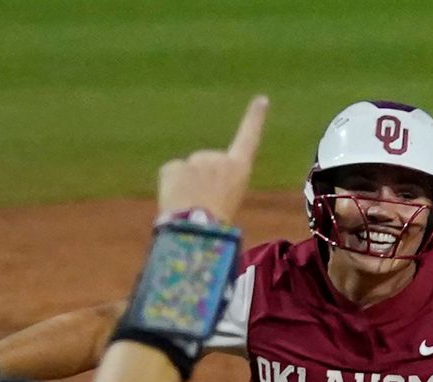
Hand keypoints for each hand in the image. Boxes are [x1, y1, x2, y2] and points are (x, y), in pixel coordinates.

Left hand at [158, 95, 267, 222]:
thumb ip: (218, 185)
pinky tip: (176, 203)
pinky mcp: (174, 165)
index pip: (249, 138)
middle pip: (206, 164)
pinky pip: (170, 176)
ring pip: (187, 171)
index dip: (255, 118)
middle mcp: (219, 158)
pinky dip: (170, 188)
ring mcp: (196, 160)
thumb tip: (198, 186)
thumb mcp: (229, 201)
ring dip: (186, 185)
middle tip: (203, 205)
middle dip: (201, 180)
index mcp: (239, 168)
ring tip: (191, 207)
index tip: (261, 98)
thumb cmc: (218, 224)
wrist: (198, 230)